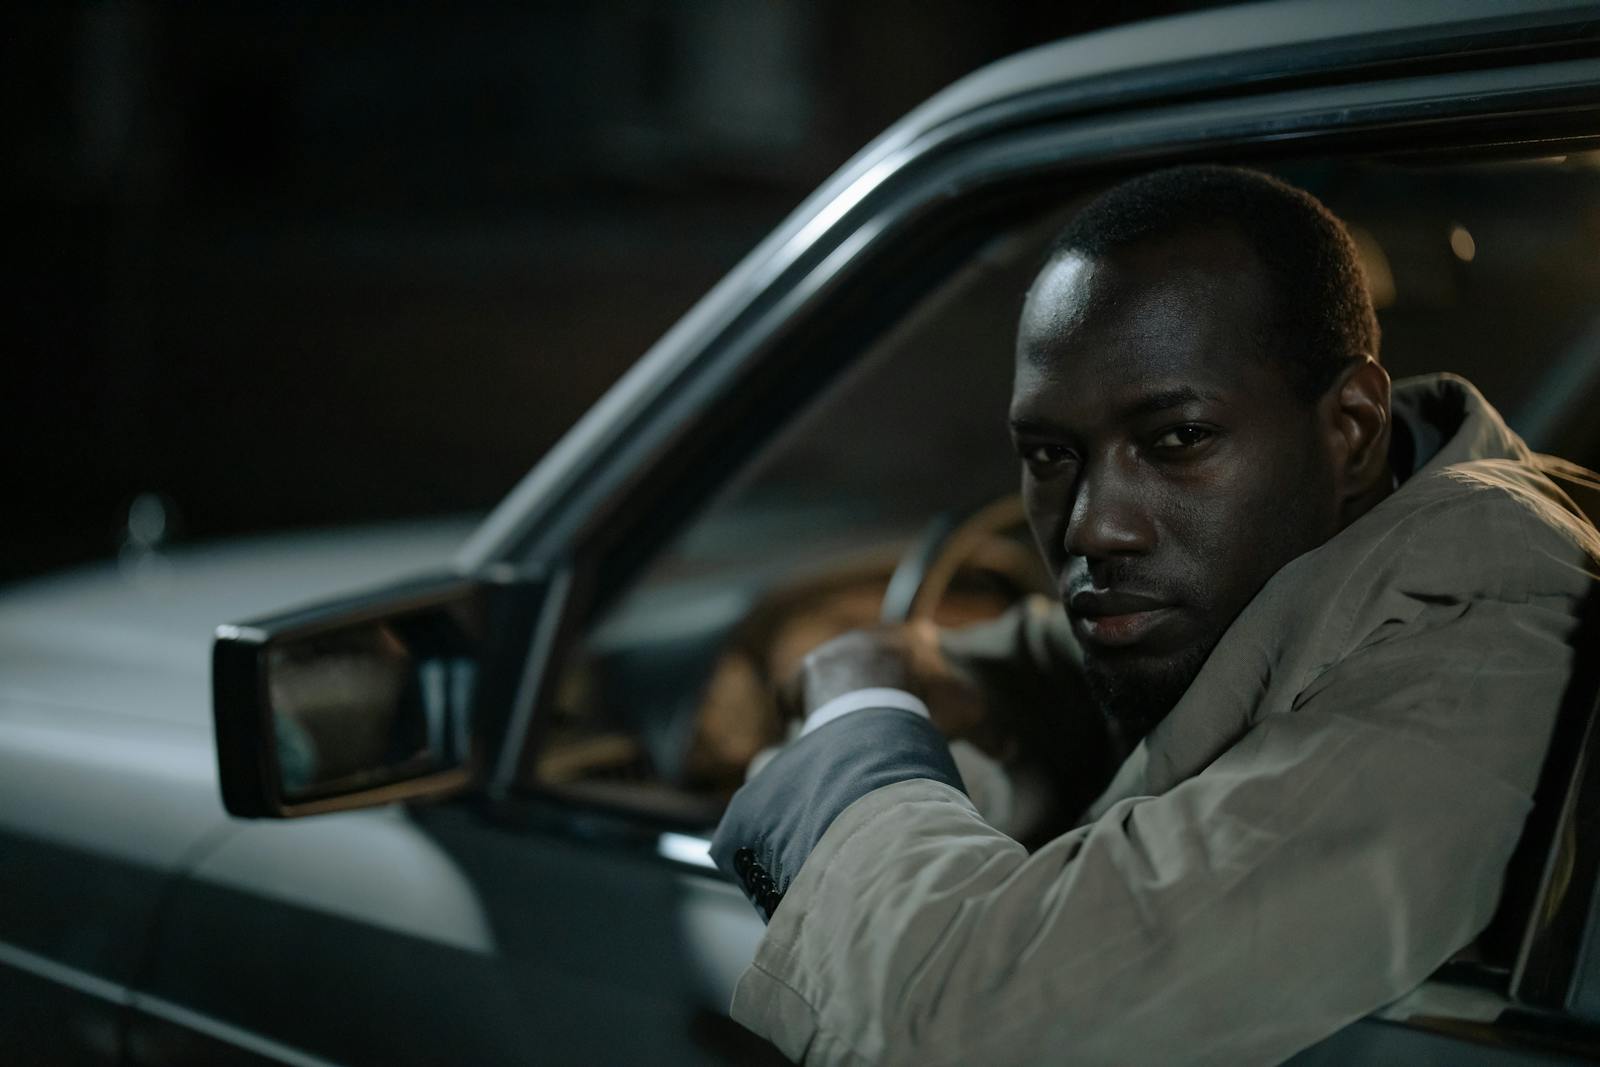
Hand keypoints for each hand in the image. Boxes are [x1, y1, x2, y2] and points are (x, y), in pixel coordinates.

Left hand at [790, 621, 992, 745]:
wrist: (872, 703)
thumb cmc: (924, 702)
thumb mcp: (968, 712)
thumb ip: (989, 729)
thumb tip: (1008, 748)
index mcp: (909, 637)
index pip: (920, 639)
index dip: (922, 658)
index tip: (923, 682)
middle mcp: (868, 637)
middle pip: (874, 660)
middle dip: (878, 684)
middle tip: (884, 717)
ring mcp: (832, 653)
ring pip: (836, 676)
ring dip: (839, 698)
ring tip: (847, 730)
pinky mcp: (803, 675)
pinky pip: (796, 692)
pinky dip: (799, 709)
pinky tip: (805, 729)